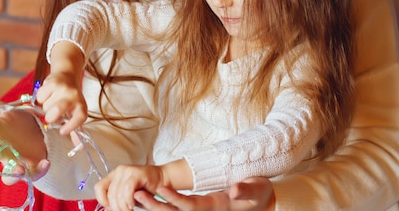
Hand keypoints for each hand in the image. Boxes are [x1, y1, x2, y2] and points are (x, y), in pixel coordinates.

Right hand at [0, 93, 49, 183]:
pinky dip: (40, 170)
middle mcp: (1, 153)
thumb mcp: (1, 110)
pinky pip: (34, 174)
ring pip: (9, 174)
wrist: (39, 133)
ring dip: (13, 172)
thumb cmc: (15, 123)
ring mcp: (15, 163)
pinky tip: (46, 162)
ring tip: (19, 168)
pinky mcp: (32, 169)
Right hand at [35, 71, 87, 134]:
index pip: (80, 117)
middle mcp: (74, 97)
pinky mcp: (53, 82)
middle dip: (50, 117)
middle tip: (50, 116)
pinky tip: (48, 95)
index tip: (62, 131)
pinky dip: (40, 98)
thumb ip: (75, 130)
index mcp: (81, 107)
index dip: (71, 126)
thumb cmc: (70, 99)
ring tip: (52, 102)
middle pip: (57, 110)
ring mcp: (63, 88)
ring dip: (45, 107)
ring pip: (46, 106)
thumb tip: (79, 148)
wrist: (67, 75)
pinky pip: (40, 97)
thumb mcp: (75, 113)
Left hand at [95, 164, 164, 210]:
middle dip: (116, 208)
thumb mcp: (128, 198)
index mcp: (114, 175)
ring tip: (130, 210)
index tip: (111, 208)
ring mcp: (128, 170)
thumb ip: (117, 201)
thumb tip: (107, 209)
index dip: (102, 200)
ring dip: (123, 207)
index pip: (99, 188)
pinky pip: (127, 190)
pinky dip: (128, 201)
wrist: (162, 181)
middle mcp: (119, 171)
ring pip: (118, 193)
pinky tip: (133, 205)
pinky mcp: (137, 173)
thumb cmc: (146, 190)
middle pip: (110, 193)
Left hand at [133, 177, 274, 210]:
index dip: (175, 198)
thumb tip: (235, 190)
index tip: (160, 189)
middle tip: (137, 195)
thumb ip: (245, 190)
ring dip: (155, 206)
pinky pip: (177, 209)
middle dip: (156, 205)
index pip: (190, 205)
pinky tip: (148, 199)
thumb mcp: (255, 190)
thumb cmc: (258, 193)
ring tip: (136, 197)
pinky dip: (163, 205)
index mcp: (215, 206)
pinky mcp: (199, 208)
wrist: (261, 201)